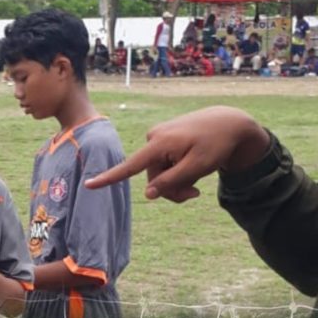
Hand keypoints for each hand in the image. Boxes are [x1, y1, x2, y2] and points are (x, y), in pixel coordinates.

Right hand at [84, 107, 269, 202]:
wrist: (229, 123)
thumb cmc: (216, 145)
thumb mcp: (197, 168)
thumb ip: (171, 182)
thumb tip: (148, 194)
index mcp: (160, 144)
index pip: (131, 166)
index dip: (109, 178)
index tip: (89, 185)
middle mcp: (154, 138)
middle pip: (153, 177)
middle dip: (171, 190)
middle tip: (195, 195)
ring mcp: (158, 137)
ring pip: (159, 172)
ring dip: (176, 182)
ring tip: (197, 180)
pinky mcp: (163, 138)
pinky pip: (164, 163)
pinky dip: (177, 170)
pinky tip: (193, 164)